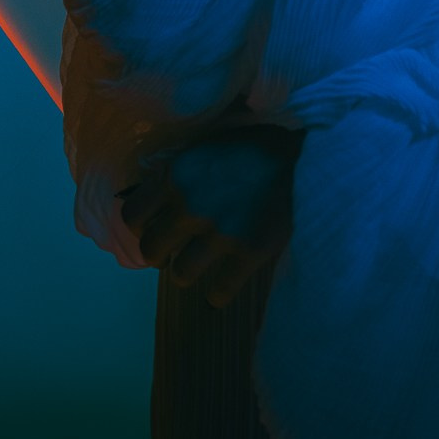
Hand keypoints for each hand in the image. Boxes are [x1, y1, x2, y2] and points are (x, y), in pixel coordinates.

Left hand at [119, 126, 300, 305]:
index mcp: (176, 175)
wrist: (305, 154)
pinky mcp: (248, 252)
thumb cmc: (256, 144)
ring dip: (187, 272)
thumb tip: (153, 194)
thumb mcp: (207, 146)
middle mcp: (190, 206)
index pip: (132, 216)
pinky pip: (219, 291)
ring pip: (180, 274)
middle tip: (173, 252)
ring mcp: (219, 232)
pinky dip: (218, 294)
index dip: (140, 226)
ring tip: (200, 266)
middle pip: (152, 250)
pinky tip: (222, 289)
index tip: (151, 228)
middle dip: (160, 254)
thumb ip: (179, 172)